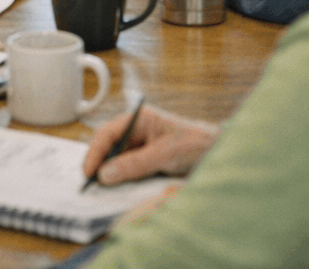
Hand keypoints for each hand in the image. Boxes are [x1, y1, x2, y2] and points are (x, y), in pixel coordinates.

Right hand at [81, 104, 219, 186]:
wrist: (220, 153)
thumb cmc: (196, 145)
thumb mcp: (164, 154)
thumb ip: (134, 164)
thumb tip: (104, 174)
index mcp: (138, 119)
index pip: (107, 133)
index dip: (94, 152)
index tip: (88, 172)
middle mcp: (136, 131)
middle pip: (108, 147)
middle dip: (100, 164)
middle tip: (92, 185)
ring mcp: (141, 146)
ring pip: (116, 160)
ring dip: (111, 174)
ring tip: (103, 189)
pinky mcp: (147, 161)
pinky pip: (128, 170)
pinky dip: (123, 180)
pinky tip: (120, 188)